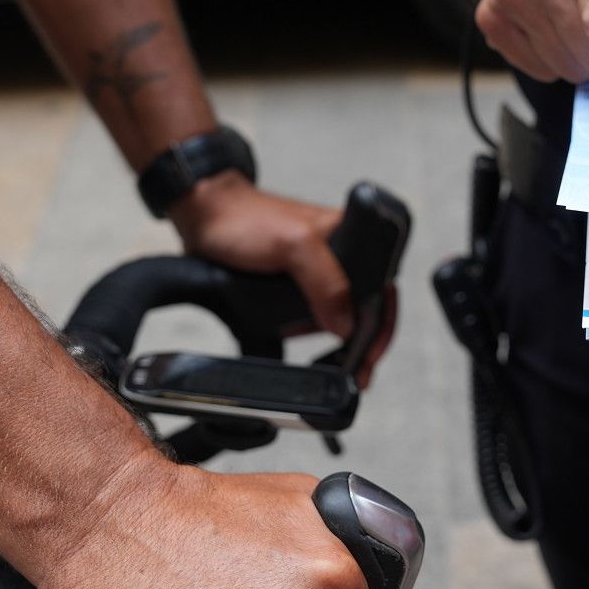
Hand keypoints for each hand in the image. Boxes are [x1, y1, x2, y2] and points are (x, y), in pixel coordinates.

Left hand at [169, 171, 396, 378]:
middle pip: (365, 306)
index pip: (382, 286)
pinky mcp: (295, 285)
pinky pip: (314, 316)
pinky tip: (312, 350)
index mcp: (351, 236)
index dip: (381, 324)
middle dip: (363, 340)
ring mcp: (317, 273)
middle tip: (356, 372)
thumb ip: (325, 281)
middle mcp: (339, 256)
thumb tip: (347, 325)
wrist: (206, 216)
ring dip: (341, 342)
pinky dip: (313, 334)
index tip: (369, 355)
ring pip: (340, 314)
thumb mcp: (293, 244)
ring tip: (338, 367)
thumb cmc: (246, 218)